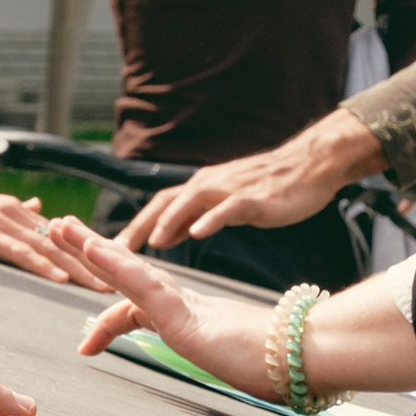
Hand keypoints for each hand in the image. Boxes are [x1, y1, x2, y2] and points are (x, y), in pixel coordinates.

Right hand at [0, 182, 112, 291]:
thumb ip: (15, 212)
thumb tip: (40, 209)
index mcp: (17, 210)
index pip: (60, 234)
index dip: (87, 250)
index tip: (112, 266)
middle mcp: (15, 212)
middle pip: (61, 241)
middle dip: (91, 262)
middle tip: (117, 282)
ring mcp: (0, 220)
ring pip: (47, 247)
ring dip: (76, 267)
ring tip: (98, 285)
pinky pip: (18, 251)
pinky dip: (42, 264)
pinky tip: (60, 277)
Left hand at [49, 216, 274, 398]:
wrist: (314, 356)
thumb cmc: (284, 362)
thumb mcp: (240, 362)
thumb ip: (229, 355)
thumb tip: (241, 366)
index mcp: (192, 317)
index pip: (139, 307)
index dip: (108, 315)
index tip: (85, 339)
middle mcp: (184, 304)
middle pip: (125, 274)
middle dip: (88, 253)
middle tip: (56, 232)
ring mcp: (184, 307)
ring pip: (126, 271)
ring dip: (90, 248)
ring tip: (58, 229)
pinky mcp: (186, 316)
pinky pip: (142, 285)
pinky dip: (115, 264)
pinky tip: (91, 249)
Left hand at [116, 109, 387, 249]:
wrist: (307, 165)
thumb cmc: (265, 187)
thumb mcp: (222, 203)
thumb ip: (193, 216)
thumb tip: (166, 235)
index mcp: (198, 189)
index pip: (156, 207)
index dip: (132, 227)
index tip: (107, 251)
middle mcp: (207, 186)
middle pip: (163, 203)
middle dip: (139, 226)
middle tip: (117, 250)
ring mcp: (229, 190)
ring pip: (191, 202)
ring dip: (169, 222)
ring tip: (154, 242)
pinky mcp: (253, 198)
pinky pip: (228, 208)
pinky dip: (211, 219)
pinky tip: (198, 234)